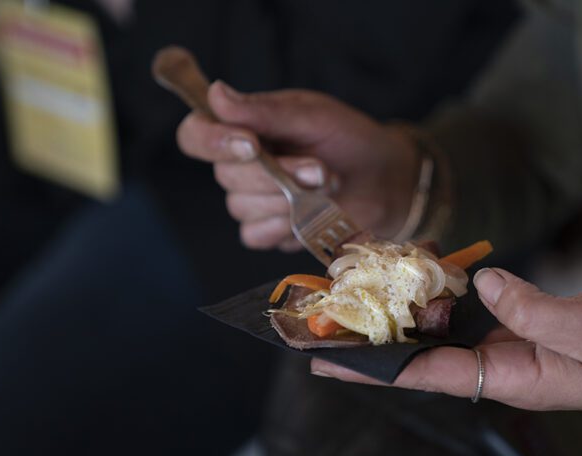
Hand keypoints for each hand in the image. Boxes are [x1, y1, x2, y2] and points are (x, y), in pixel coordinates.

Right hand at [176, 81, 418, 250]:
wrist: (385, 180)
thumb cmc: (349, 139)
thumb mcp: (313, 116)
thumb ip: (265, 111)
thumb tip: (216, 94)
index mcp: (243, 127)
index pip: (196, 134)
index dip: (212, 141)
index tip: (249, 144)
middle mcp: (239, 163)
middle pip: (225, 175)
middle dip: (277, 174)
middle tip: (320, 168)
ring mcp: (251, 199)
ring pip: (241, 207)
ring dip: (288, 199)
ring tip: (326, 185)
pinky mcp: (268, 230)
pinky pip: (255, 235)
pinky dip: (285, 225)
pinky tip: (310, 214)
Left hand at [311, 268, 581, 435]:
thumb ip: (534, 308)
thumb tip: (485, 282)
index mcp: (508, 378)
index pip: (424, 375)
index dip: (372, 366)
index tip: (323, 359)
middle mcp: (495, 367)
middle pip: (417, 357)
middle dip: (368, 342)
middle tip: (317, 323)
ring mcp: (503, 348)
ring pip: (437, 335)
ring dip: (396, 317)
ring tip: (352, 297)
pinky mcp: (514, 329)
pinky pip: (464, 316)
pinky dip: (437, 298)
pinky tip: (416, 278)